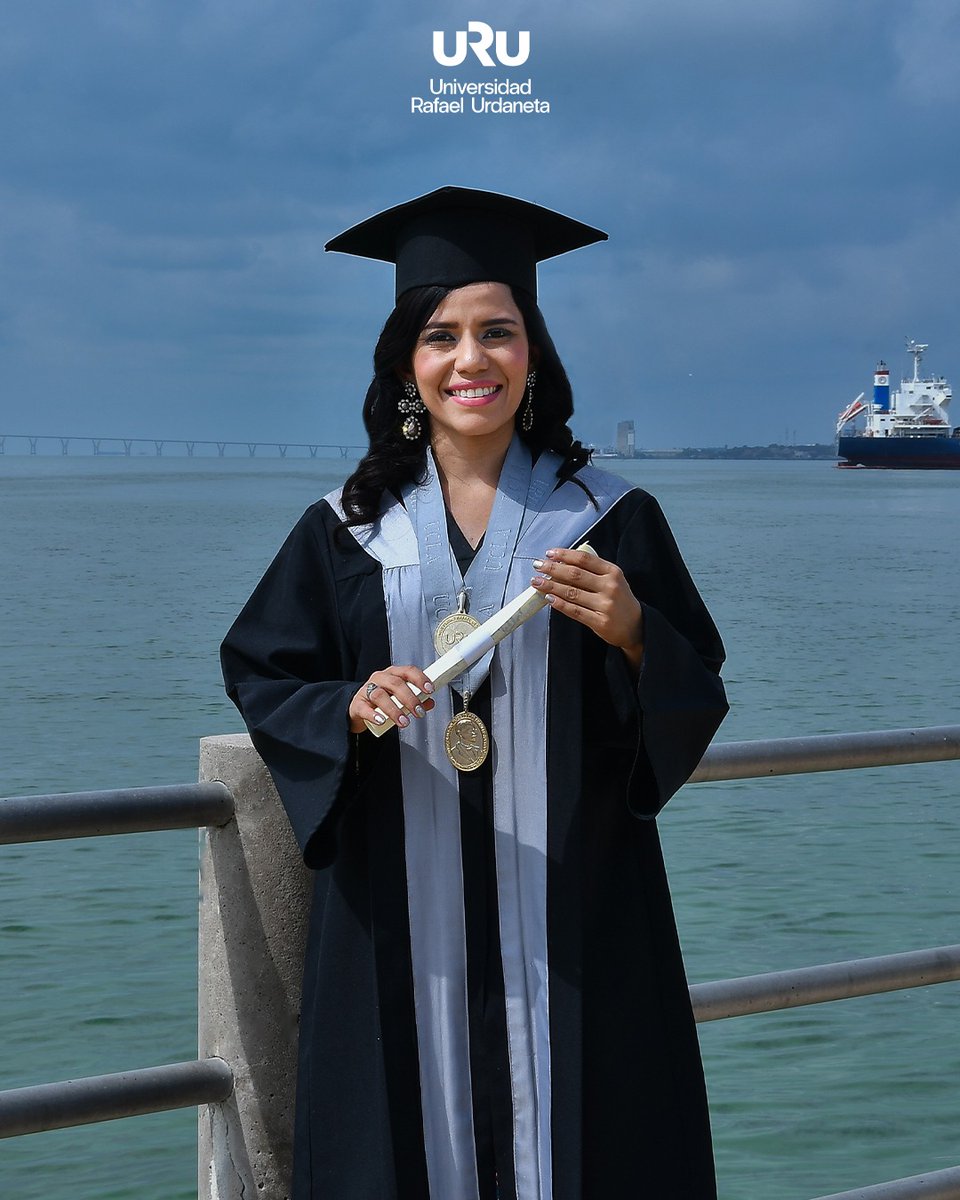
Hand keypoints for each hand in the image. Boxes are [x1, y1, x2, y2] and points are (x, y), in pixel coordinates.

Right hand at [348, 666, 435, 733]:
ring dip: (394, 710)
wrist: (358, 708)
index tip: (429, 690)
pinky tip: (382, 721)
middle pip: (395, 683)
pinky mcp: (357, 704)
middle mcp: (380, 678)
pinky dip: (374, 715)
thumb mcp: (399, 698)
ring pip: (380, 695)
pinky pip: (364, 708)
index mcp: (393, 674)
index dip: (420, 679)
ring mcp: (367, 690)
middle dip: (410, 699)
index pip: (408, 671)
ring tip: (404, 722)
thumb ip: (415, 699)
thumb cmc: (382, 700)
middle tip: (419, 712)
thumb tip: (430, 703)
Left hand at [531, 547, 644, 669]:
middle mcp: (610, 587)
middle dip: (553, 569)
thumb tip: (562, 564)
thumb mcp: (613, 579)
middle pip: (575, 574)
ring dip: (551, 586)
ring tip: (536, 582)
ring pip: (572, 592)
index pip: (584, 559)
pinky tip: (548, 598)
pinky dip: (559, 604)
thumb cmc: (619, 600)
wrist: (636, 626)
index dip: (565, 555)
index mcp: (613, 572)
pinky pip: (574, 611)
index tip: (549, 553)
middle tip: (538, 566)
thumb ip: (593, 570)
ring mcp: (605, 605)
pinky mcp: (600, 622)